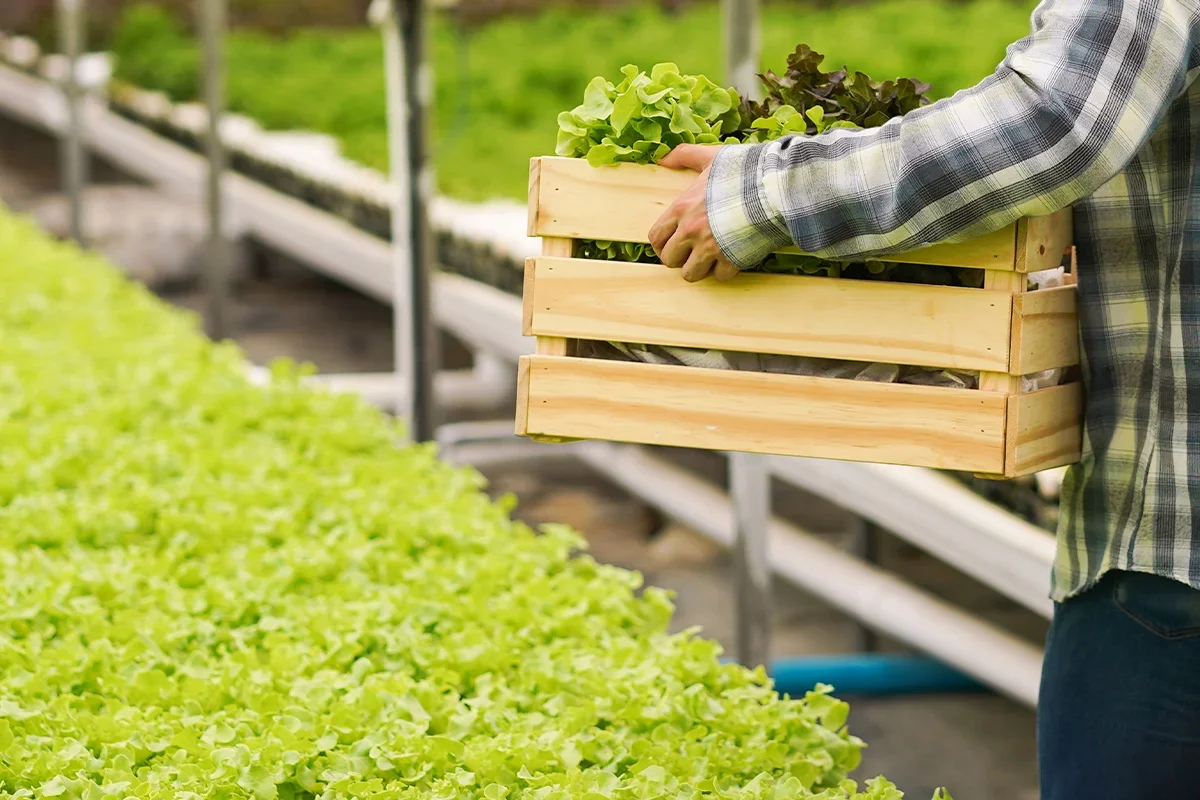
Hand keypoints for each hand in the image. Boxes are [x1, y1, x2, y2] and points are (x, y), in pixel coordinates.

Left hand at [648, 144, 739, 282]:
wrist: (777, 186)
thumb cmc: (745, 170)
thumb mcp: (712, 157)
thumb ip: (685, 156)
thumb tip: (662, 159)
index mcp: (682, 208)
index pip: (656, 237)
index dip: (663, 243)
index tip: (673, 243)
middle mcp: (691, 231)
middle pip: (669, 260)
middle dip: (680, 258)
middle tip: (692, 252)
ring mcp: (710, 247)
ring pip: (690, 274)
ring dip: (700, 268)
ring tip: (710, 258)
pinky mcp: (731, 260)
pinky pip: (719, 276)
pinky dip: (726, 270)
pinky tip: (732, 256)